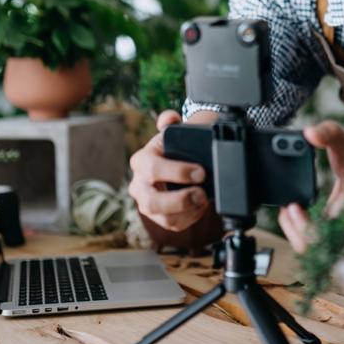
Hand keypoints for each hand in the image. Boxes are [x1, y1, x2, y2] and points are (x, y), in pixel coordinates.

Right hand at [128, 110, 208, 231]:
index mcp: (140, 161)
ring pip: (163, 217)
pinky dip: (190, 218)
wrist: (175, 163)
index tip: (201, 172)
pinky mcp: (158, 217)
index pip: (153, 169)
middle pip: (153, 201)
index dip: (178, 172)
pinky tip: (200, 207)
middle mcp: (139, 185)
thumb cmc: (173, 148)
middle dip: (180, 200)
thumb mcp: (172, 132)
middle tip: (202, 194)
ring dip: (187, 212)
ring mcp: (147, 204)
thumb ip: (170, 121)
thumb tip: (169, 118)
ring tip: (204, 200)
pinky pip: (173, 224)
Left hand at [278, 121, 343, 253]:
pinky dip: (302, 231)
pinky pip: (315, 242)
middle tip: (288, 207)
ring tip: (292, 210)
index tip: (292, 205)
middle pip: (312, 246)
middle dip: (293, 229)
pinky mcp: (336, 233)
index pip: (321, 231)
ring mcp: (342, 231)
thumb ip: (327, 133)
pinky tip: (299, 214)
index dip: (301, 225)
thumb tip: (310, 134)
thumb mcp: (343, 138)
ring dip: (296, 231)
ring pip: (313, 248)